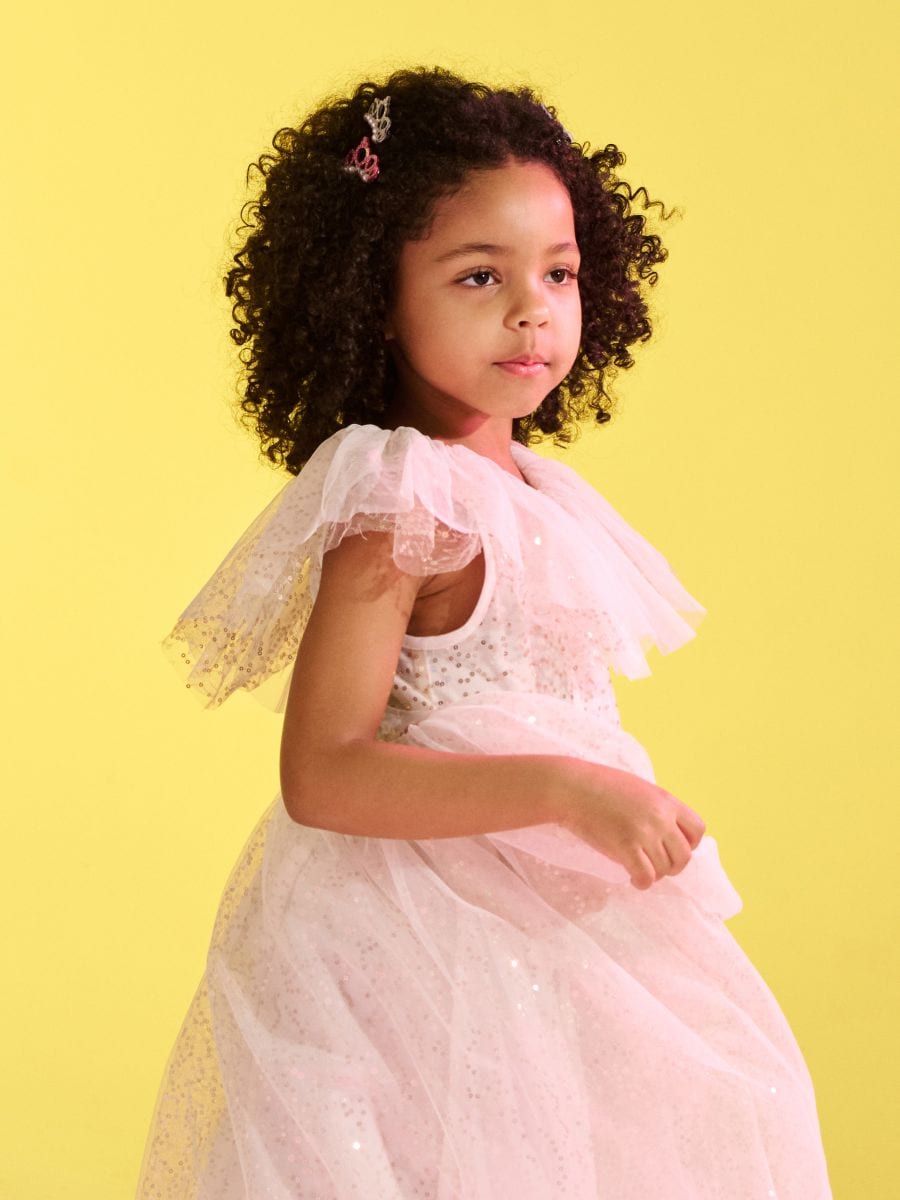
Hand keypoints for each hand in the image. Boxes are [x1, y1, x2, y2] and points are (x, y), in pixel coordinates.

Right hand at [559, 760, 704, 890]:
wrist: (571, 788)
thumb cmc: (599, 785)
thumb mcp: (638, 788)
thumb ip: (656, 807)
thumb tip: (667, 831)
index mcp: (666, 800)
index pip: (698, 830)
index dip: (688, 844)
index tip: (672, 847)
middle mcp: (661, 817)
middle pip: (684, 856)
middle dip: (672, 865)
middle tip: (655, 865)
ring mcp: (645, 832)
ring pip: (665, 869)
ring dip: (654, 874)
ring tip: (639, 869)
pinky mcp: (626, 846)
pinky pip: (646, 876)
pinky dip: (641, 882)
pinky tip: (632, 878)